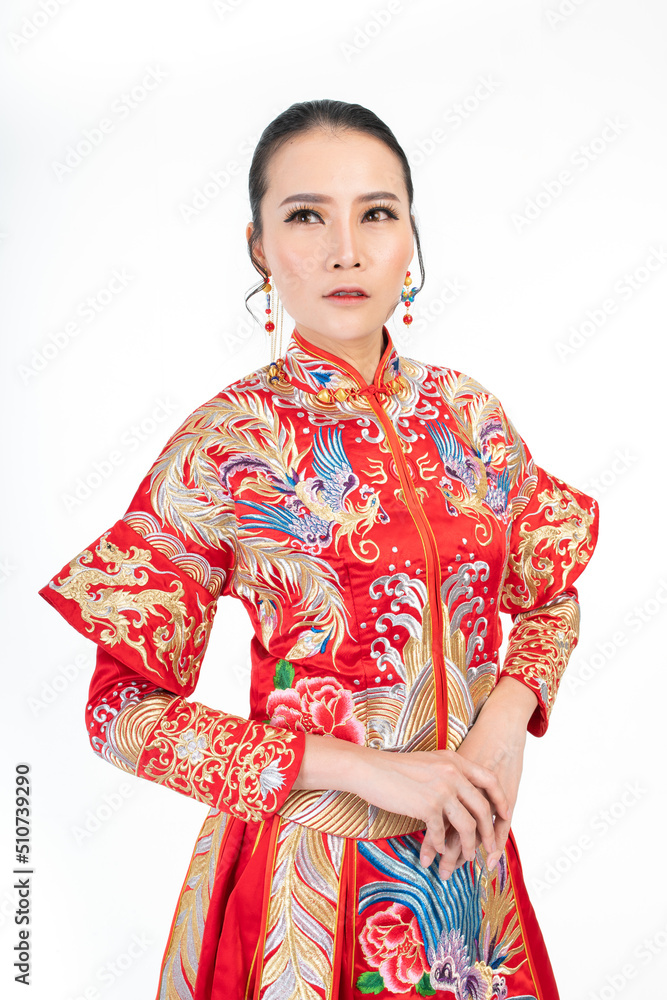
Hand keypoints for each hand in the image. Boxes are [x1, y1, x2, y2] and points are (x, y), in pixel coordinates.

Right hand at [350, 746, 511, 880]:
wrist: (370, 769)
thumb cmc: (395, 768)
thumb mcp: (429, 763)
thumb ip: (448, 773)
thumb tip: (462, 795)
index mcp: (454, 761)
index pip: (489, 780)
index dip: (501, 799)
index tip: (505, 815)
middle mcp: (452, 773)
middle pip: (482, 808)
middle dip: (489, 833)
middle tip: (490, 849)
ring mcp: (441, 789)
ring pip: (467, 826)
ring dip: (468, 847)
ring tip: (466, 859)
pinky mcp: (427, 806)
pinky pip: (442, 833)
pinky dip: (441, 847)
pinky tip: (436, 855)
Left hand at [433, 678, 532, 877]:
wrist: (500, 727)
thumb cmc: (477, 743)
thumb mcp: (450, 761)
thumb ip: (439, 779)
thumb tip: (415, 797)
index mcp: (450, 779)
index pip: (437, 813)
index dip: (432, 837)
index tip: (424, 857)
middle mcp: (467, 787)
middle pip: (455, 826)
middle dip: (449, 852)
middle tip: (440, 873)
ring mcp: (486, 790)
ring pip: (473, 829)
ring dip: (465, 852)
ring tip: (456, 871)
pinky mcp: (504, 793)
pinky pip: (498, 823)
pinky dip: (491, 841)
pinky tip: (486, 857)